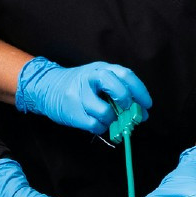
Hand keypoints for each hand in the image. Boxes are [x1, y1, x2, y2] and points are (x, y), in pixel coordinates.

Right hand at [15, 56, 152, 134]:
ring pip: (106, 112)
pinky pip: (95, 125)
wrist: (47, 87)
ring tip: (111, 120)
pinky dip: (101, 128)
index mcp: (101, 69)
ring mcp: (80, 95)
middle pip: (117, 88)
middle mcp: (91, 78)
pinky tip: (99, 124)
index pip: (126, 75)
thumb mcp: (99, 80)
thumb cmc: (81, 86)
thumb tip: (143, 113)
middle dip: (128, 103)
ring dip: (113, 120)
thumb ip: (120, 91)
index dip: (140, 91)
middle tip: (131, 113)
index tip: (147, 105)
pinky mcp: (73, 112)